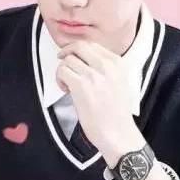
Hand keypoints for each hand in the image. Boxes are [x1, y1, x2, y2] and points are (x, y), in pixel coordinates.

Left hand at [56, 41, 143, 165]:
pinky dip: (59, 78)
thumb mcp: (120, 82)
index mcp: (118, 64)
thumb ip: (106, 69)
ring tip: (67, 84)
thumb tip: (83, 59)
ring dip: (62, 69)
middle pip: (79, 46)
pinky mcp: (81, 85)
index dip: (78, 51)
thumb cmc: (116, 112)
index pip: (92, 45)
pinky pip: (62, 71)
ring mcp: (94, 75)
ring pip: (68, 59)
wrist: (118, 133)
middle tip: (61, 60)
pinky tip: (65, 89)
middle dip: (66, 52)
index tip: (74, 58)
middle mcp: (107, 66)